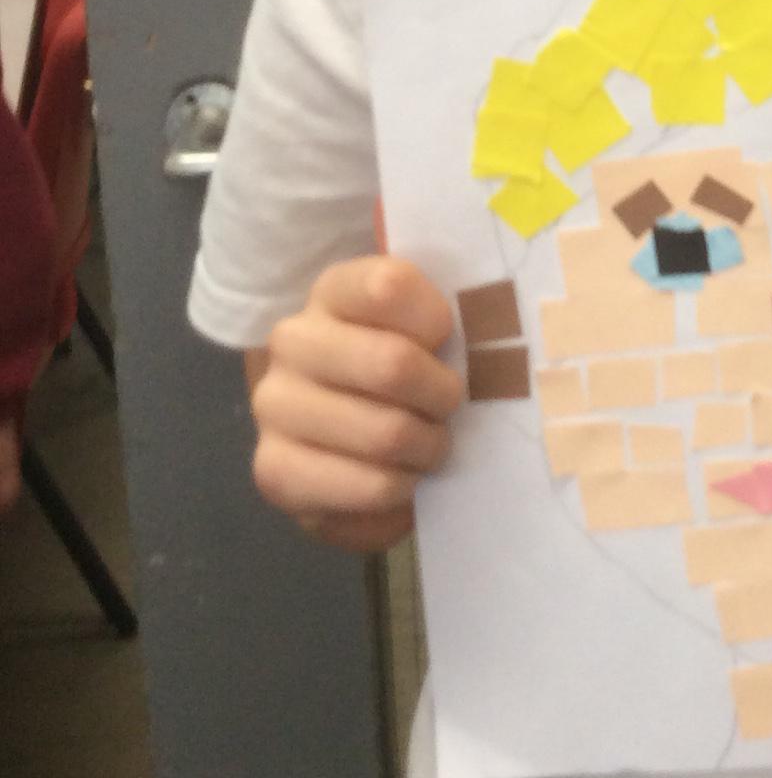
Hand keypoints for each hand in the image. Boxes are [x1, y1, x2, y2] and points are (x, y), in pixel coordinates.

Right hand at [248, 257, 461, 553]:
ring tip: (429, 447)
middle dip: (441, 396)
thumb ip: (455, 320)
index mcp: (335, 291)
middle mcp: (293, 340)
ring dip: (427, 448)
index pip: (389, 287)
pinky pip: (367, 486)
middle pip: (392, 364)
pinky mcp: (275, 469)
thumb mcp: (428, 331)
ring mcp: (273, 404)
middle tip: (449, 409)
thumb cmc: (405, 371)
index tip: (447, 339)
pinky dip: (401, 489)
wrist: (345, 437)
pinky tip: (401, 478)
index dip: (436, 321)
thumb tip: (492, 342)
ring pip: (385, 432)